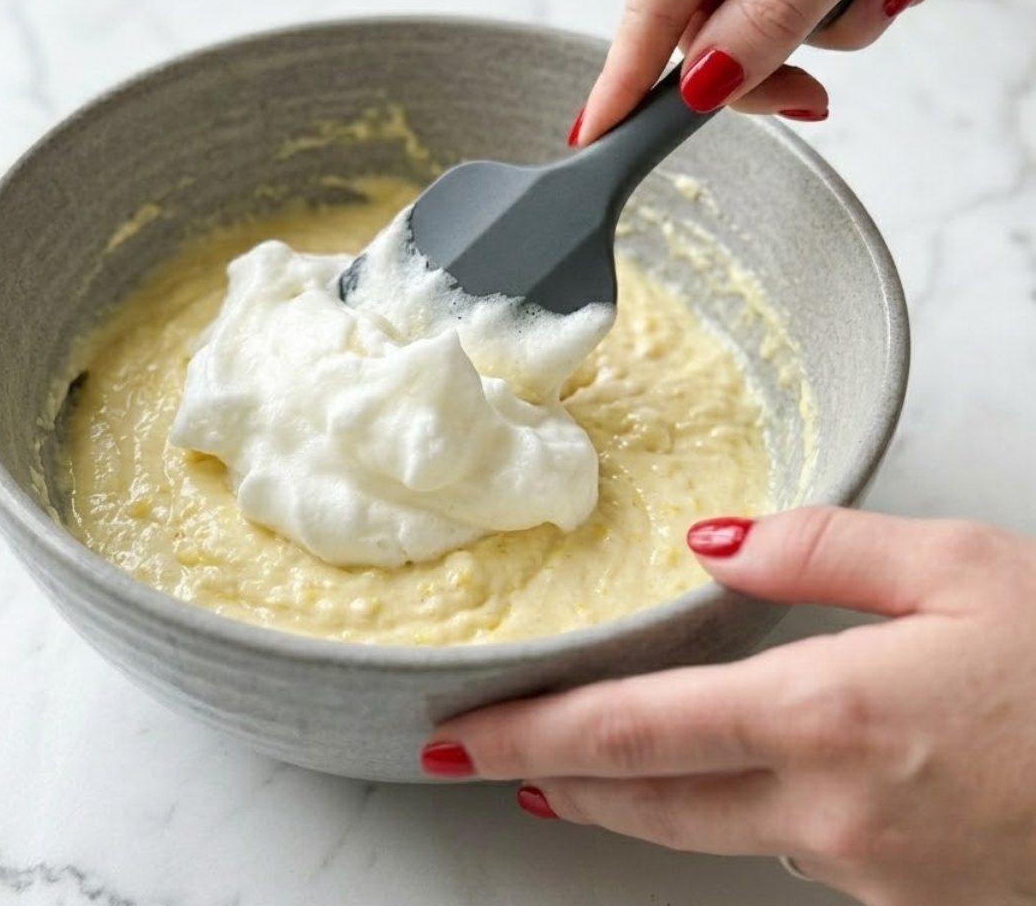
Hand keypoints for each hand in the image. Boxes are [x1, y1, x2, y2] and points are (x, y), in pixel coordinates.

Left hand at [422, 507, 1035, 905]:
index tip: (460, 734)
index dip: (532, 732)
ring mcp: (864, 865)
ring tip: (563, 766)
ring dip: (625, 796)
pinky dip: (718, 809)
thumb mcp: (958, 566)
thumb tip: (714, 546)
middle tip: (479, 754)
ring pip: (704, 829)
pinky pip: (781, 843)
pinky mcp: (899, 890)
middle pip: (646, 799)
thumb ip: (820, 549)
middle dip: (550, 773)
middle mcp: (831, 810)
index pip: (636, 731)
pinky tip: (710, 775)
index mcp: (832, 716)